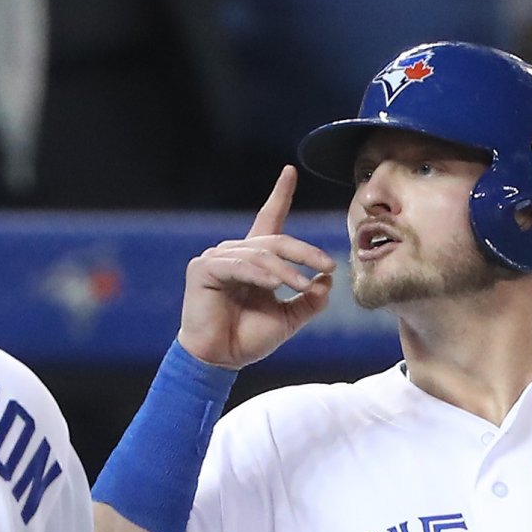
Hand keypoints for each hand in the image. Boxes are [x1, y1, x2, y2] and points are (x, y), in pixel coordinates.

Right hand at [176, 167, 335, 369]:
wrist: (220, 360)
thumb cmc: (249, 339)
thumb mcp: (289, 318)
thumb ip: (309, 299)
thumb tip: (328, 279)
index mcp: (254, 261)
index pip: (268, 219)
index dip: (280, 195)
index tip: (290, 171)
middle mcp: (235, 253)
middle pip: (275, 241)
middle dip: (304, 251)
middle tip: (328, 265)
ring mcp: (217, 258)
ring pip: (261, 255)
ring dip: (287, 271)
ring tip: (303, 286)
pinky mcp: (203, 269)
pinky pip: (238, 265)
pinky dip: (259, 274)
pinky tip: (275, 286)